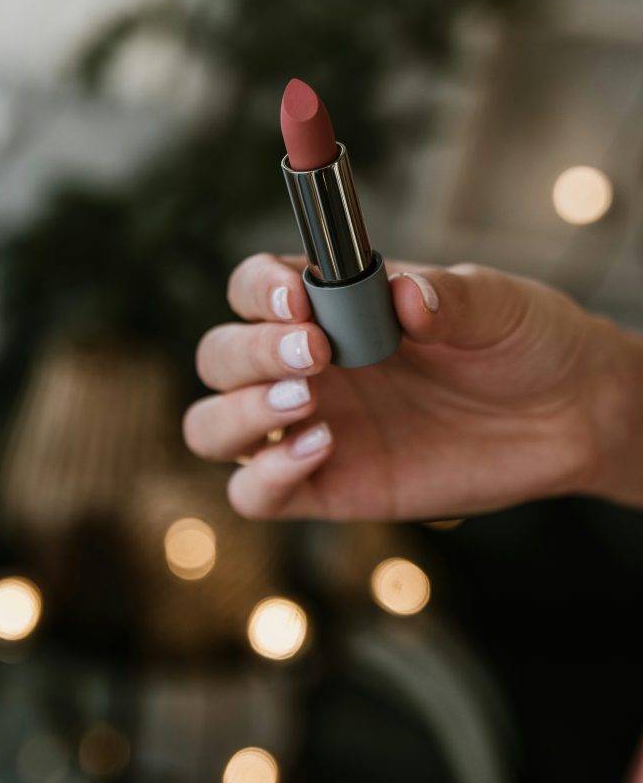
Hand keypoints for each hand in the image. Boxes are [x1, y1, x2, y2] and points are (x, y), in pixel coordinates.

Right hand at [183, 254, 642, 519]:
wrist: (569, 413)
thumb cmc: (522, 340)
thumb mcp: (494, 304)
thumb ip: (447, 296)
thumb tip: (403, 297)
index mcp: (330, 305)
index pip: (252, 287)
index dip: (257, 290)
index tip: (296, 299)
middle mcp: (306, 364)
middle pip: (219, 356)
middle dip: (250, 353)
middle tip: (317, 352)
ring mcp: (310, 427)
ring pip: (213, 427)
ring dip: (239, 413)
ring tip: (310, 401)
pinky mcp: (329, 487)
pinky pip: (254, 494)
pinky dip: (266, 476)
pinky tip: (322, 449)